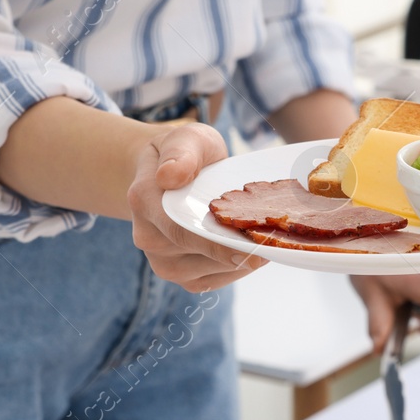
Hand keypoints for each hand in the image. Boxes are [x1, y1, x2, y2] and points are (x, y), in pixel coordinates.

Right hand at [127, 122, 266, 290]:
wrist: (172, 174)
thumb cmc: (186, 154)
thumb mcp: (186, 138)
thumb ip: (180, 152)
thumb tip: (169, 175)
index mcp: (144, 201)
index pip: (180, 230)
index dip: (217, 244)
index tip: (254, 248)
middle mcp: (147, 236)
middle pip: (199, 255)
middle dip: (239, 251)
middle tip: (275, 243)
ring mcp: (161, 260)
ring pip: (209, 272)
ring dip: (242, 261)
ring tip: (268, 243)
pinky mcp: (179, 274)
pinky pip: (212, 280)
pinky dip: (237, 270)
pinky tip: (254, 253)